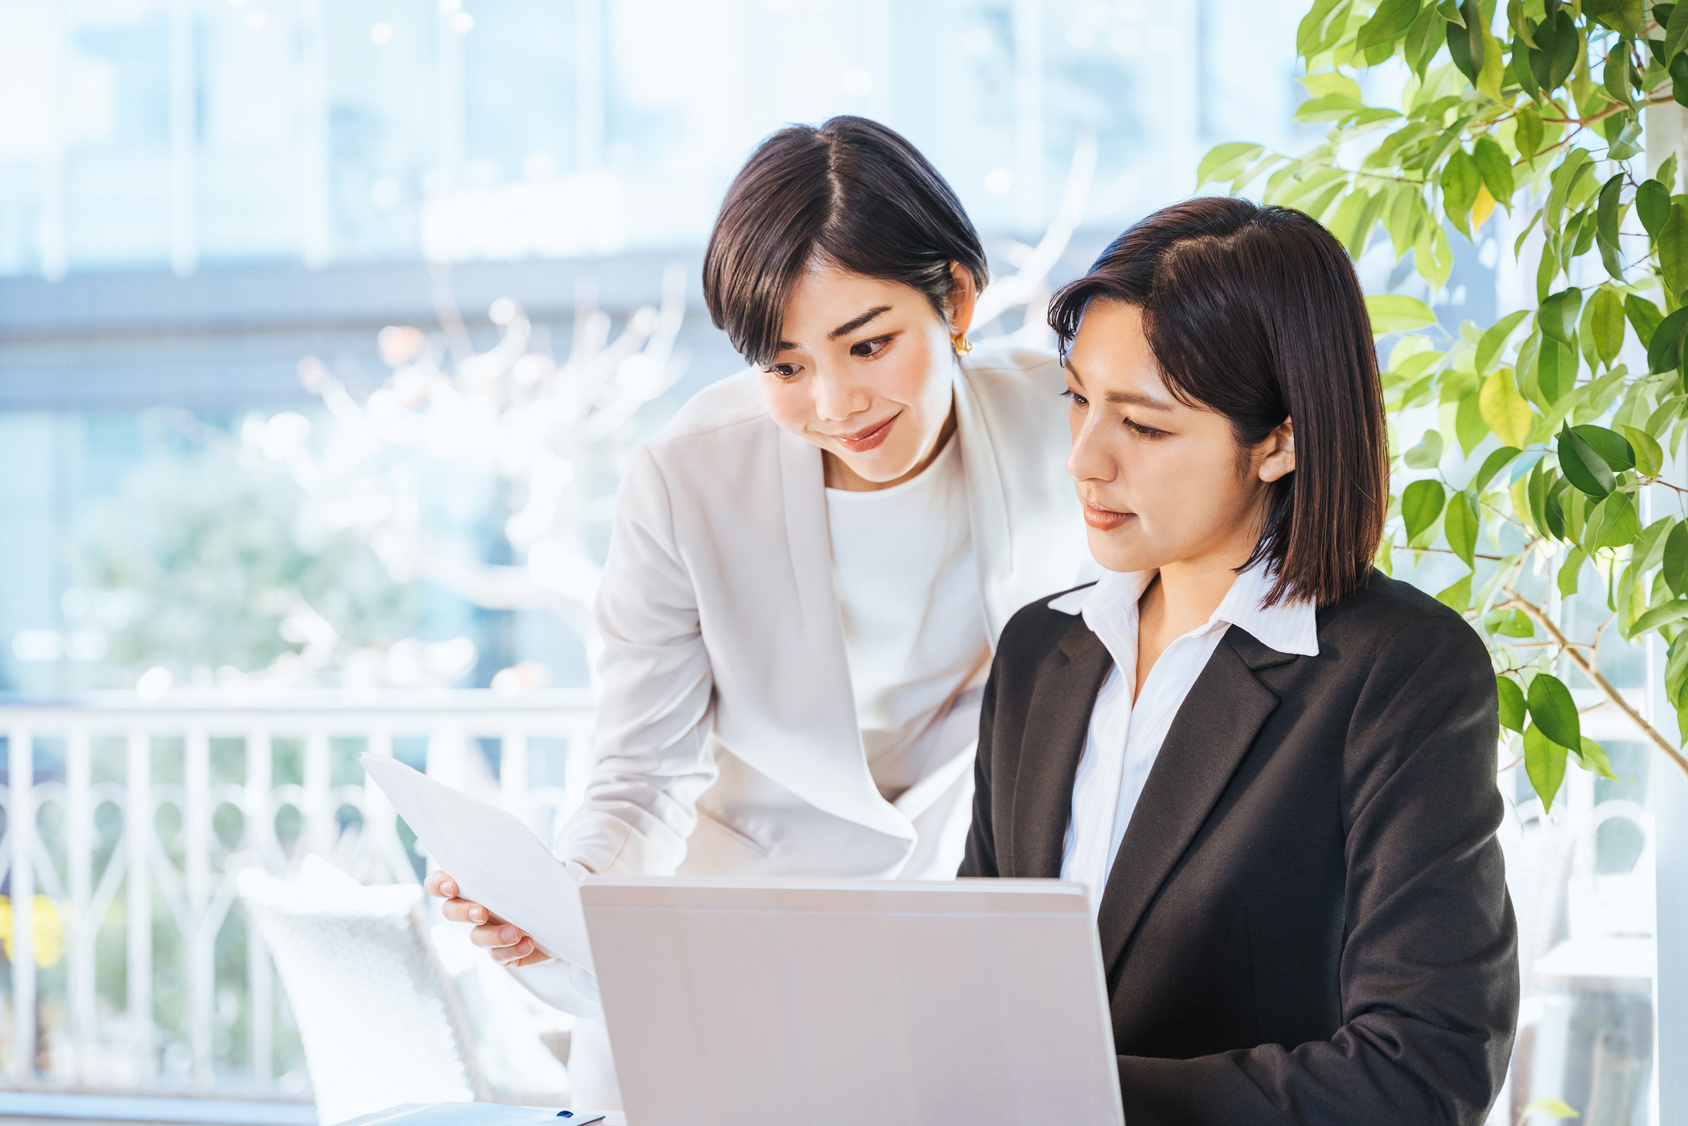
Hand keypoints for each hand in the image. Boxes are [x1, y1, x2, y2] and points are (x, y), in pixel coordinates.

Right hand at [424, 871, 552, 968]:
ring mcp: (485, 931)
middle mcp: (473, 908)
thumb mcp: (538, 870)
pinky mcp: (501, 952)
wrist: (560, 915)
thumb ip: (532, 864)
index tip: (451, 886)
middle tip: (482, 912)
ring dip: (494, 935)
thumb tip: (545, 862)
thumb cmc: (542, 884)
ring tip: (516, 932)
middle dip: (463, 912)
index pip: (439, 883)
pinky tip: (528, 943)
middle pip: (451, 911)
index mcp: (473, 882)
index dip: (438, 884)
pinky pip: (499, 955)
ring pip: (476, 937)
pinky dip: (513, 950)